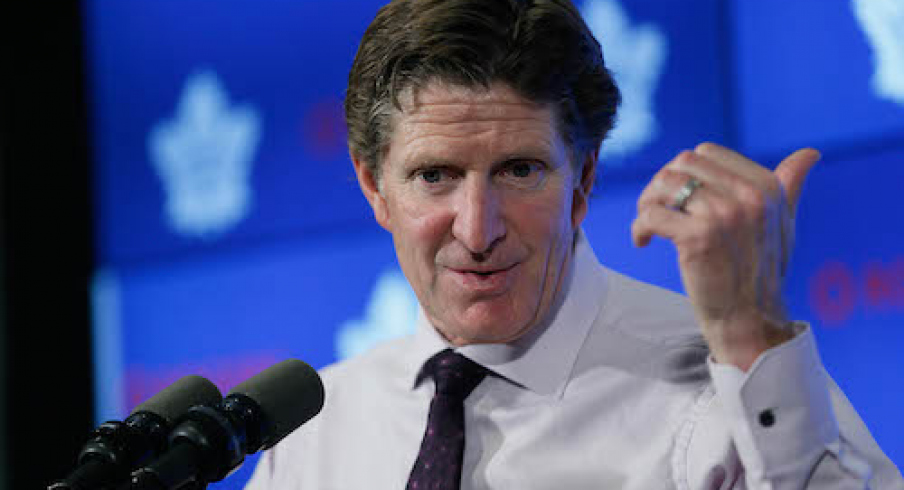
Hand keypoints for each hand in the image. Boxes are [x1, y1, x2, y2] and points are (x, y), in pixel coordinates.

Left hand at [631, 143, 819, 370]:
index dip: (685, 171)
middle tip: (656, 208)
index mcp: (767, 187)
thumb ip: (788, 186)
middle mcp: (749, 196)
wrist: (750, 320)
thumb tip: (810, 153)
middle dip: (662, 183)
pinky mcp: (698, 237)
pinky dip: (639, 227)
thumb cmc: (762, 271)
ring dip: (647, 201)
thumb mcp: (783, 223)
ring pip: (664, 184)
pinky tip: (644, 241)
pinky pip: (652, 214)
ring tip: (648, 224)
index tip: (679, 197)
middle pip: (683, 163)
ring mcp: (723, 215)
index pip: (708, 152)